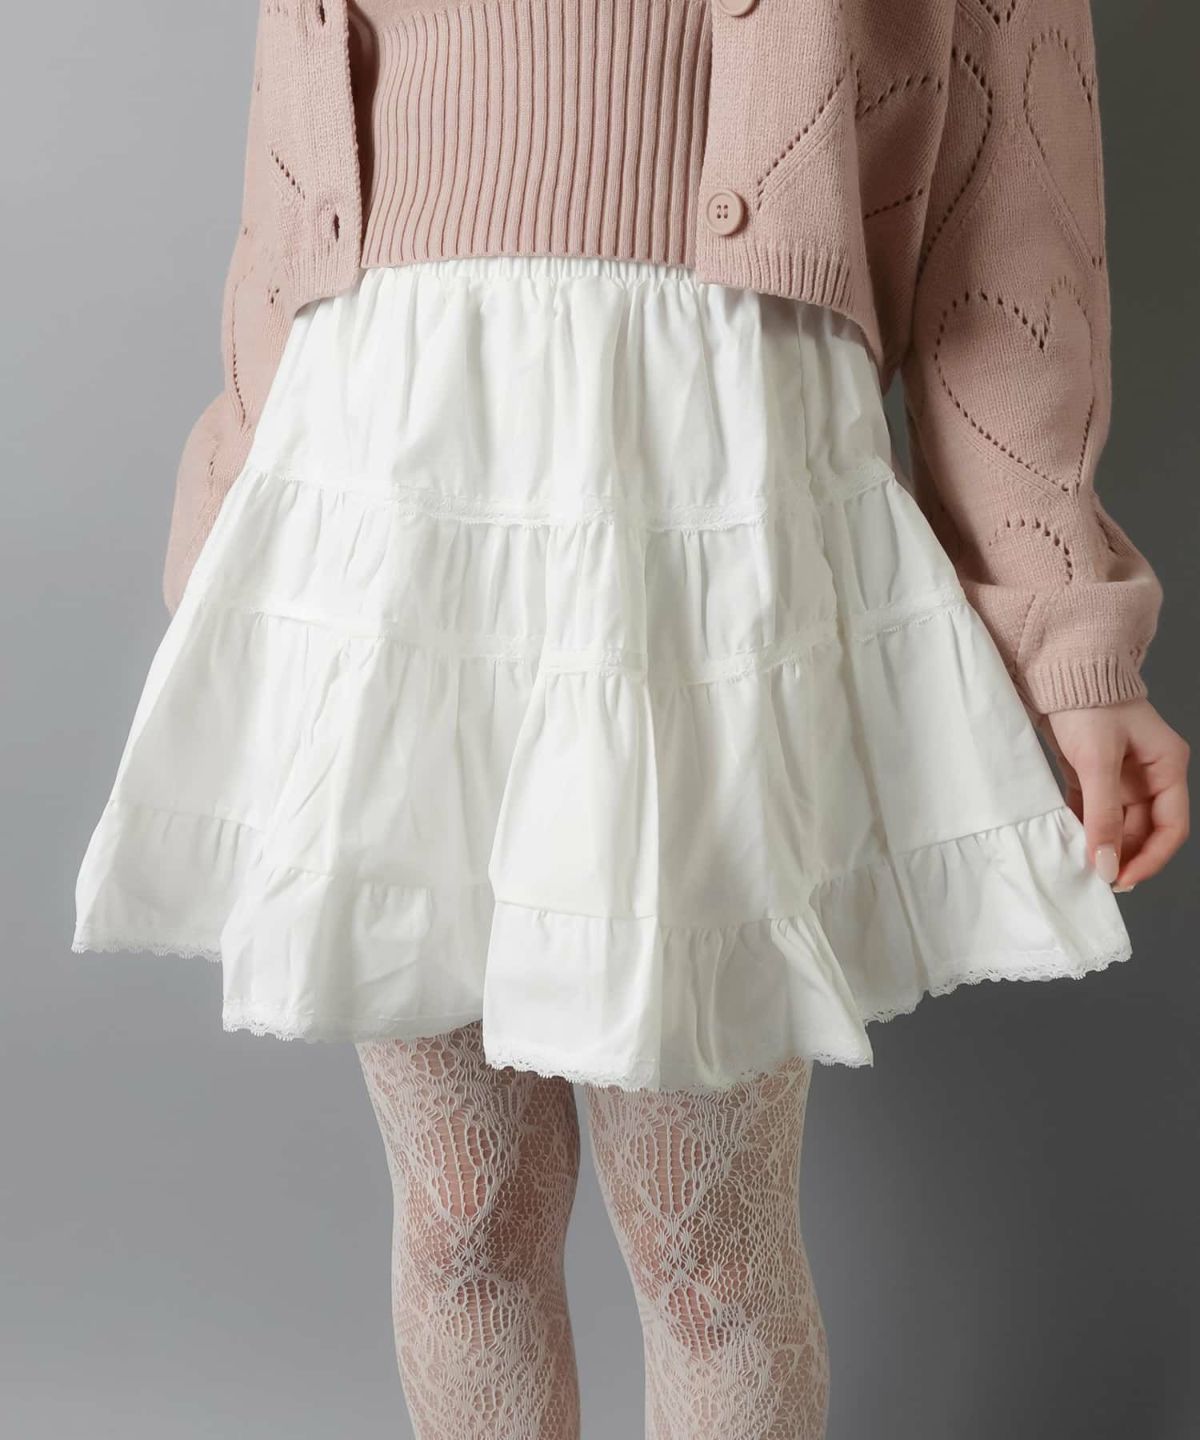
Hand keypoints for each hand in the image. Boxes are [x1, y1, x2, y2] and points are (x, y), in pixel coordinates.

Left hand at [1040, 699, 1189, 890]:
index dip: (1150, 859)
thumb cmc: (1088, 704)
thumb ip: (1103, 815)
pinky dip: (1083, 827)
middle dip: (1122, 855)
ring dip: (1101, 844)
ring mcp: (1121, 774)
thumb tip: (1106, 863)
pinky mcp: (1093, 772)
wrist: (1058, 669)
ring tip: (1080, 864)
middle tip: (1096, 878)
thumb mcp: (1097, 762)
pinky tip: (1068, 841)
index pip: (1170, 828)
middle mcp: (1149, 773)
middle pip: (1142, 830)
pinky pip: (1093, 811)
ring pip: (1117, 823)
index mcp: (1167, 767)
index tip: (1122, 879)